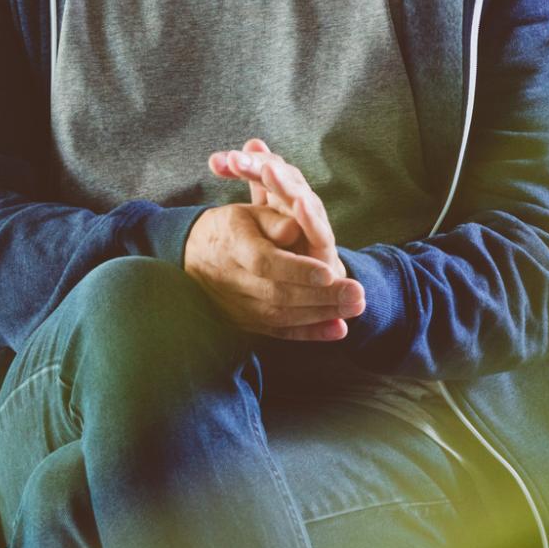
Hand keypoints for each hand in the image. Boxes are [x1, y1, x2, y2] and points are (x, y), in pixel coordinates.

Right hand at [182, 202, 363, 341]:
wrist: (191, 258)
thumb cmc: (229, 229)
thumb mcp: (246, 214)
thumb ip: (272, 220)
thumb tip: (296, 230)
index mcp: (232, 246)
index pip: (265, 262)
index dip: (297, 270)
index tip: (329, 273)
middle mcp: (232, 281)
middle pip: (278, 294)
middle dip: (322, 297)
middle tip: (357, 294)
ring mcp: (237, 307)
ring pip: (281, 316)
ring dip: (322, 314)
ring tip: (355, 307)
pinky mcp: (246, 323)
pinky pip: (279, 332)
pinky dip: (310, 333)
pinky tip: (337, 330)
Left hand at [207, 139, 341, 276]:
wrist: (314, 280)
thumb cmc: (287, 243)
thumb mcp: (264, 213)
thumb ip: (257, 181)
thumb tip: (252, 140)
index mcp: (282, 192)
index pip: (263, 167)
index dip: (242, 163)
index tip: (215, 162)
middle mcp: (300, 201)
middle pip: (282, 175)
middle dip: (259, 166)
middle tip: (236, 160)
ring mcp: (314, 221)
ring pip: (300, 196)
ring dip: (285, 183)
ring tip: (267, 171)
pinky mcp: (325, 246)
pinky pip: (319, 229)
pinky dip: (310, 216)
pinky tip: (299, 202)